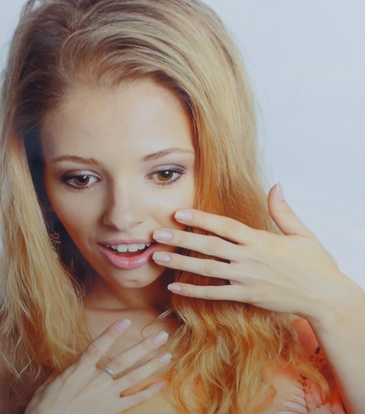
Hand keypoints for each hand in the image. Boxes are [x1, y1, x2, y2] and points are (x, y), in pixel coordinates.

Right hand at [25, 319, 170, 413]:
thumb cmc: (44, 406)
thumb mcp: (51, 382)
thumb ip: (66, 370)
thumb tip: (73, 362)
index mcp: (78, 370)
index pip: (97, 347)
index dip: (112, 333)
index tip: (126, 320)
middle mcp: (95, 381)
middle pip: (123, 360)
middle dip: (144, 347)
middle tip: (161, 336)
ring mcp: (104, 396)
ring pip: (133, 378)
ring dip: (151, 366)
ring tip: (167, 356)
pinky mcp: (110, 411)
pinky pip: (133, 401)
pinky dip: (147, 392)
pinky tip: (160, 384)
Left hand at [151, 183, 347, 322]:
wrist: (326, 297)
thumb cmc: (315, 263)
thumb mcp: (301, 233)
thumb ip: (282, 210)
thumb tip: (276, 185)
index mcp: (259, 240)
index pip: (225, 226)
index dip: (201, 219)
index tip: (179, 213)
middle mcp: (249, 258)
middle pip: (209, 247)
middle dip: (181, 240)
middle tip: (156, 234)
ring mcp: (246, 278)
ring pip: (207, 270)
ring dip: (180, 263)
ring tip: (158, 257)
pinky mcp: (247, 296)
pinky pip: (215, 294)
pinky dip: (194, 292)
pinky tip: (174, 288)